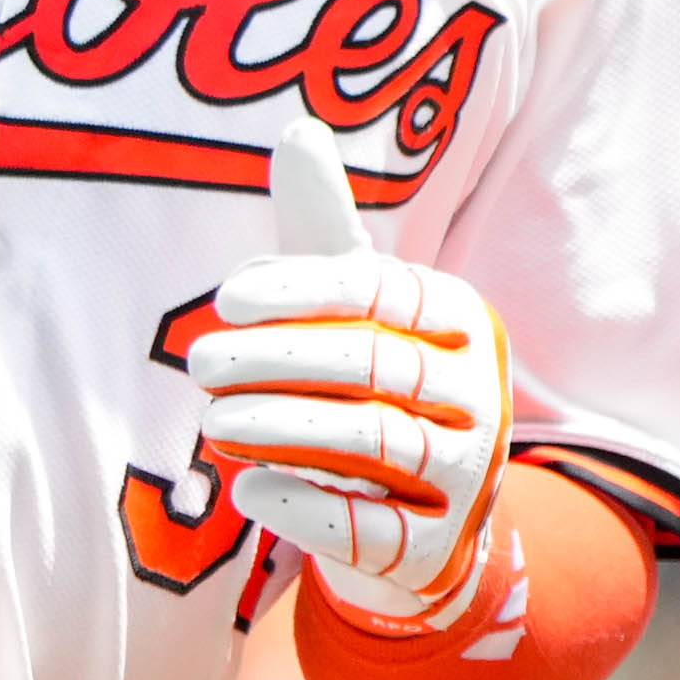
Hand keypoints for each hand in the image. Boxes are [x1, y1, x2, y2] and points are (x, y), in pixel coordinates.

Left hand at [188, 115, 513, 630]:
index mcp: (459, 318)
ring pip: (374, 442)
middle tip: (199, 364)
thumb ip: (322, 229)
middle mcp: (480, 392)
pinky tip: (249, 492)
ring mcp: (469, 476)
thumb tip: (300, 127)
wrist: (419, 527)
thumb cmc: (371, 387)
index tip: (227, 298)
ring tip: (212, 422)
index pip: (380, 290)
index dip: (300, 289)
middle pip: (374, 364)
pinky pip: (373, 529)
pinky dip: (307, 508)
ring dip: (283, 428)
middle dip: (277, 361)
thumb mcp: (351, 308)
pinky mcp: (438, 552)